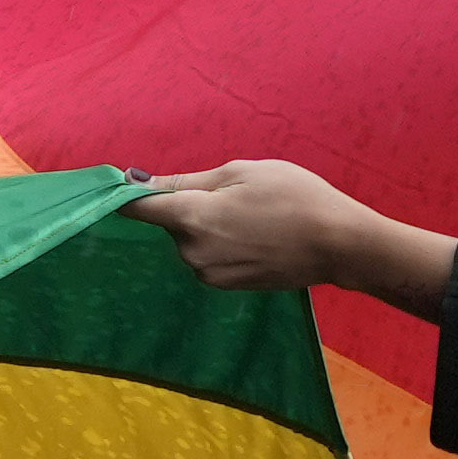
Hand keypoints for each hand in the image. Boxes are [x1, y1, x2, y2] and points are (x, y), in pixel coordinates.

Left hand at [131, 159, 457, 314]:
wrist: (339, 244)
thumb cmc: (294, 196)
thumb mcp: (241, 172)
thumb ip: (187, 181)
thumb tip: (141, 182)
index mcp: (191, 218)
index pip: (137, 207)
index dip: (127, 193)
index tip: (119, 184)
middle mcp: (192, 252)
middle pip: (170, 223)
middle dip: (189, 207)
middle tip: (234, 194)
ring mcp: (208, 274)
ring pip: (191, 241)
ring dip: (208, 227)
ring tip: (253, 216)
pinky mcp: (225, 286)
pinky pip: (209, 258)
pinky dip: (222, 245)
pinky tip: (257, 236)